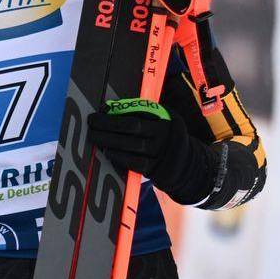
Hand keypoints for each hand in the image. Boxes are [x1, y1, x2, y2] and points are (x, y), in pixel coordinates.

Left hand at [88, 98, 212, 203]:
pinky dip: (119, 157)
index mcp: (166, 118)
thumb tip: (109, 109)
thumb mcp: (161, 122)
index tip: (100, 111)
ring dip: (109, 140)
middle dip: (108, 124)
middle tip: (91, 123)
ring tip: (94, 137)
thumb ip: (140, 114)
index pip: (139, 111)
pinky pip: (135, 162)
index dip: (119, 111)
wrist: (187, 165)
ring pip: (133, 145)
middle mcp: (166, 134)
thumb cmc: (164, 139)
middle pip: (133, 127)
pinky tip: (107, 152)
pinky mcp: (157, 169)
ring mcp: (163, 153)